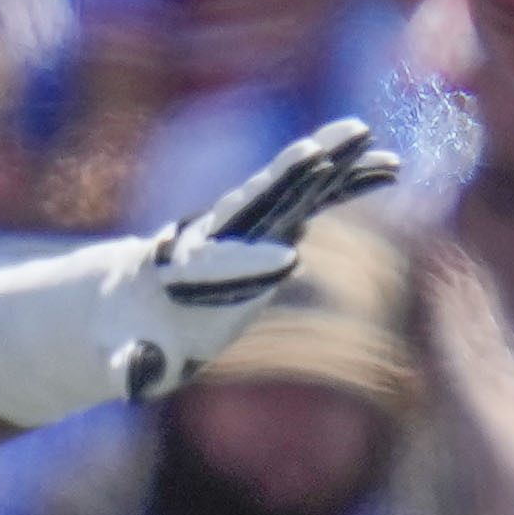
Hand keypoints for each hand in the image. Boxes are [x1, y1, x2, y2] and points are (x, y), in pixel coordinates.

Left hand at [0, 113, 402, 431]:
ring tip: (368, 134)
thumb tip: (132, 380)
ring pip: (293, 186)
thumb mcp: (126, 358)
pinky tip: (387, 166)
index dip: (248, 264)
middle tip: (320, 154)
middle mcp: (218, 236)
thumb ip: (132, 365)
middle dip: (287, 183)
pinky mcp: (269, 226)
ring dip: (330, 162)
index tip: (287, 263)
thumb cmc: (129, 339)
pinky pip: (315, 197)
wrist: (130, 299)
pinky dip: (347, 180)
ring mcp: (246, 226)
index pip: (218, 264)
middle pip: (256, 204)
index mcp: (184, 271)